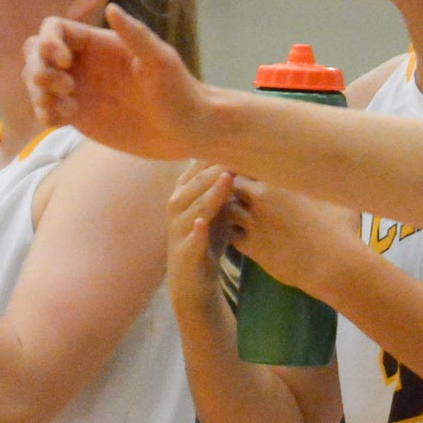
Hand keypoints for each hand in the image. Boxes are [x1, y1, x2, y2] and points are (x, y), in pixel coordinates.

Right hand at [26, 4, 209, 159]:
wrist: (187, 132)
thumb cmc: (181, 92)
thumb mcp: (161, 61)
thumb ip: (136, 35)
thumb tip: (112, 8)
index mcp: (100, 43)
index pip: (54, 28)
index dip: (48, 42)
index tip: (65, 62)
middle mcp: (85, 63)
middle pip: (35, 52)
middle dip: (36, 67)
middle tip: (65, 87)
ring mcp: (79, 90)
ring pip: (35, 81)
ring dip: (38, 93)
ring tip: (69, 108)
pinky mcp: (79, 117)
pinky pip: (45, 110)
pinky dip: (44, 113)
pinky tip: (65, 121)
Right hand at [166, 162, 240, 311]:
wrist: (194, 283)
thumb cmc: (207, 240)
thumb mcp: (217, 210)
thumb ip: (224, 187)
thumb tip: (245, 157)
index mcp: (183, 196)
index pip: (196, 170)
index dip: (214, 155)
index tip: (237, 139)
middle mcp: (177, 210)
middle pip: (195, 185)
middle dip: (214, 168)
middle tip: (236, 152)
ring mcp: (178, 232)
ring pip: (193, 209)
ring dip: (210, 193)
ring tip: (226, 178)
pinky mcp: (185, 255)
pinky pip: (191, 241)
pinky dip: (197, 232)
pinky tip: (201, 222)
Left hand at [221, 177, 363, 298]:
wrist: (333, 263)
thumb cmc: (341, 228)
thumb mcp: (337, 197)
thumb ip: (327, 183)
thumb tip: (336, 172)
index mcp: (280, 181)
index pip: (250, 164)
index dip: (248, 168)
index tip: (252, 172)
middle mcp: (262, 197)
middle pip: (234, 184)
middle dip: (235, 187)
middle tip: (240, 192)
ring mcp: (254, 222)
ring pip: (228, 208)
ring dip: (231, 209)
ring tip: (238, 212)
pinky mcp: (252, 246)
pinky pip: (231, 235)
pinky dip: (233, 232)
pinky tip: (241, 234)